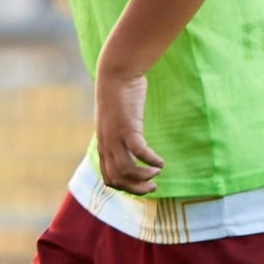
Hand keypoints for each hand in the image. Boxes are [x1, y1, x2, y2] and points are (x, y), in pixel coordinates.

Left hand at [93, 66, 162, 193]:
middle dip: (136, 188)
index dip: (125, 188)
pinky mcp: (127, 127)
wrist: (115, 75)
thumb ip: (120, 136)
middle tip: (153, 187)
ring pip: (126, 170)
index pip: (108, 177)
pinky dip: (151, 160)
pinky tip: (160, 161)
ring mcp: (115, 136)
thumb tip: (132, 148)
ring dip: (144, 176)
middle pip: (117, 178)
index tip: (141, 186)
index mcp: (103, 145)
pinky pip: (139, 152)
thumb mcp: (115, 122)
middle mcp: (106, 144)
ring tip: (156, 172)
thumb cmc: (119, 97)